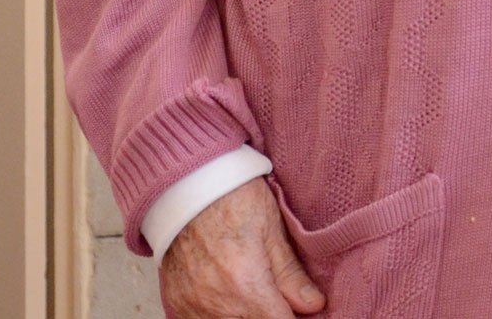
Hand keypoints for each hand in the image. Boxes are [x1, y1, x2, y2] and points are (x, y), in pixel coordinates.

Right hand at [160, 178, 323, 318]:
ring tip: (255, 290)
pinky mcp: (177, 303)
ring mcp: (191, 306)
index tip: (301, 310)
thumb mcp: (272, 229)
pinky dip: (221, 313)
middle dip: (271, 314)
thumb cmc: (233, 198)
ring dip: (245, 315)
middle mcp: (215, 302)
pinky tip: (231, 296)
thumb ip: (291, 274)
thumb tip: (314, 306)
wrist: (187, 185)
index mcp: (245, 285)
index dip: (294, 317)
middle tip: (280, 297)